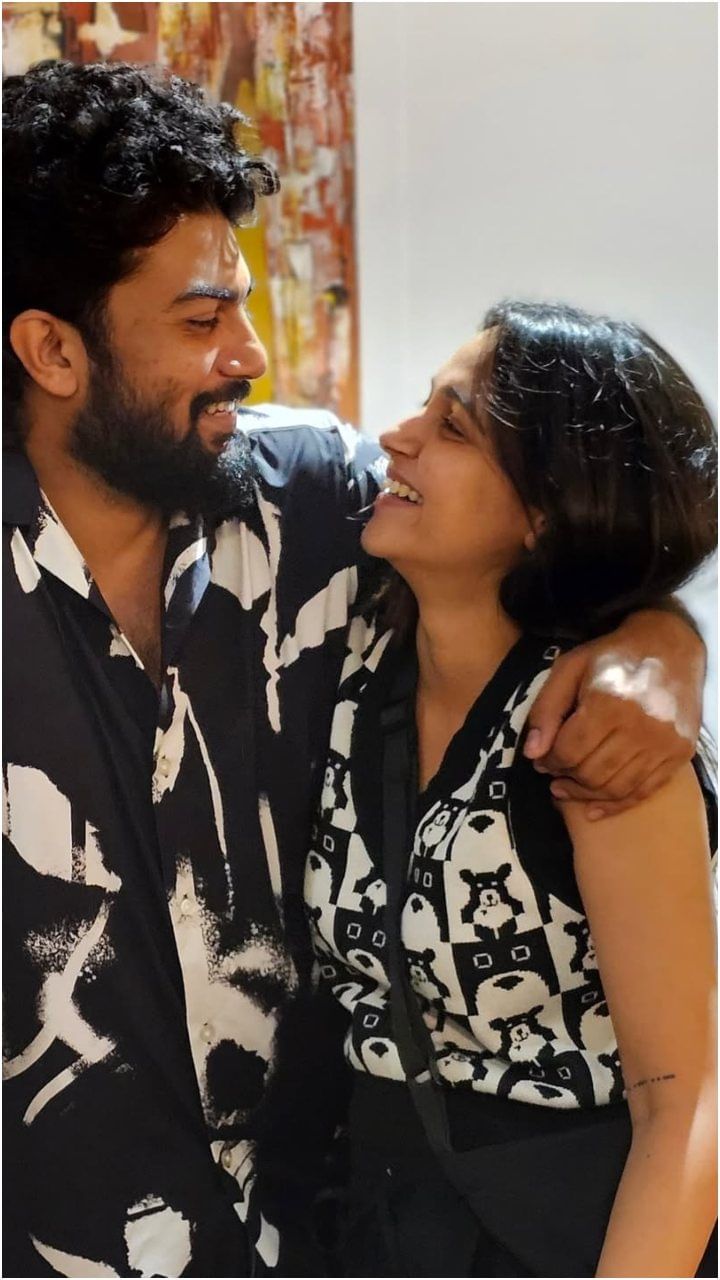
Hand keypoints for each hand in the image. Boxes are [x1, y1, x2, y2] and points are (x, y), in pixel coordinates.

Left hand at [524, 610, 705, 817]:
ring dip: (584, 795)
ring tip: (565, 789)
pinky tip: (593, 809)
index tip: (540, 760)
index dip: (549, 761)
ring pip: (615, 788)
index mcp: (609, 702)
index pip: (569, 750)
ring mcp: (663, 744)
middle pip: (591, 772)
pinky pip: (643, 792)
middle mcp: (640, 727)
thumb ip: (547, 709)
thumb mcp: (569, 669)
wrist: (669, 646)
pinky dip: (615, 806)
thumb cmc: (612, 656)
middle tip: (553, 774)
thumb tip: (531, 753)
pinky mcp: (679, 754)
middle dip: (565, 777)